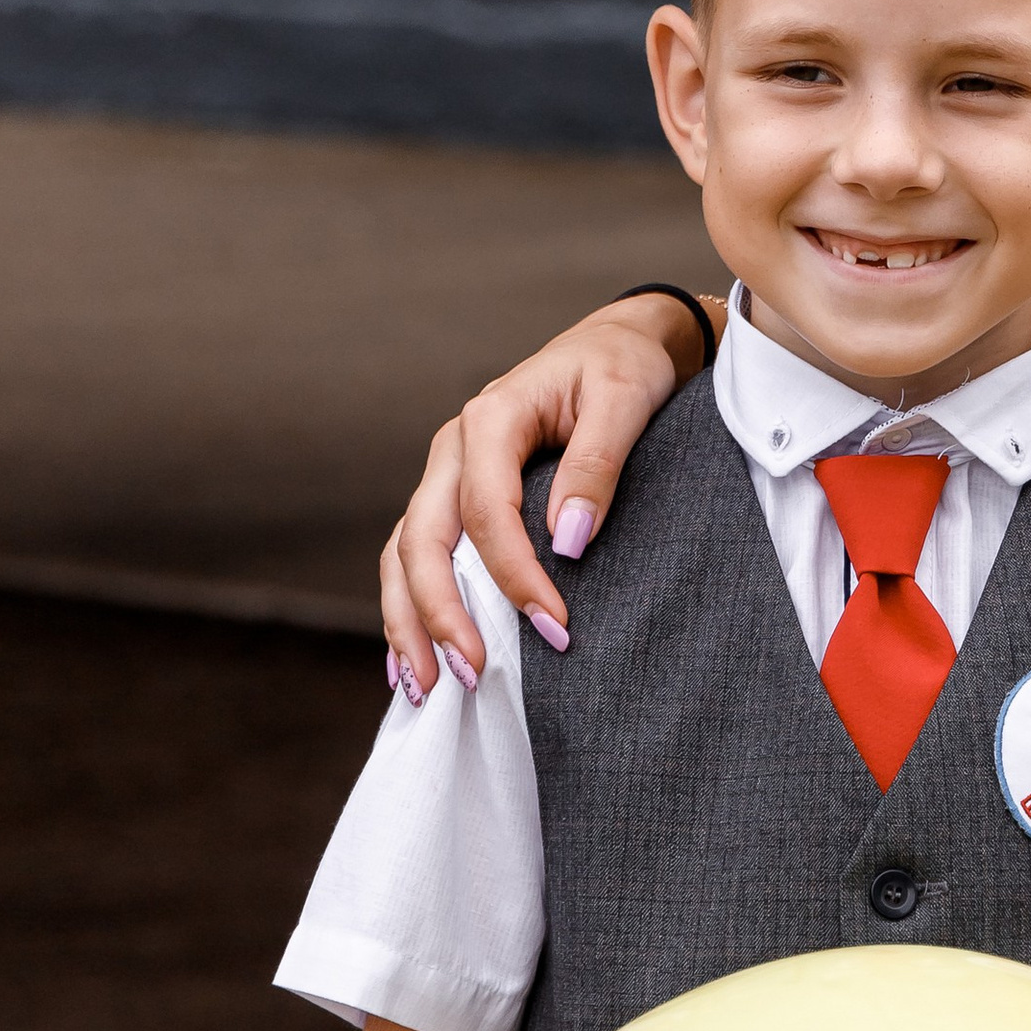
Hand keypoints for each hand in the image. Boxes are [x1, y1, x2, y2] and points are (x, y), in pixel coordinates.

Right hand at [380, 295, 707, 696]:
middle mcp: (454, 447)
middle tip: (471, 676)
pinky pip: (416, 555)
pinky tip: (413, 660)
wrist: (617, 343)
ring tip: (424, 687)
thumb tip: (568, 542)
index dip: (514, 576)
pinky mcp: (456, 496)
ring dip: (409, 621)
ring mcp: (448, 473)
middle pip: (422, 539)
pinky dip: (409, 607)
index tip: (554, 627)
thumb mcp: (626, 401)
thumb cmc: (625, 368)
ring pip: (405, 553)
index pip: (486, 512)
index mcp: (492, 418)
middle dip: (439, 614)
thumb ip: (596, 467)